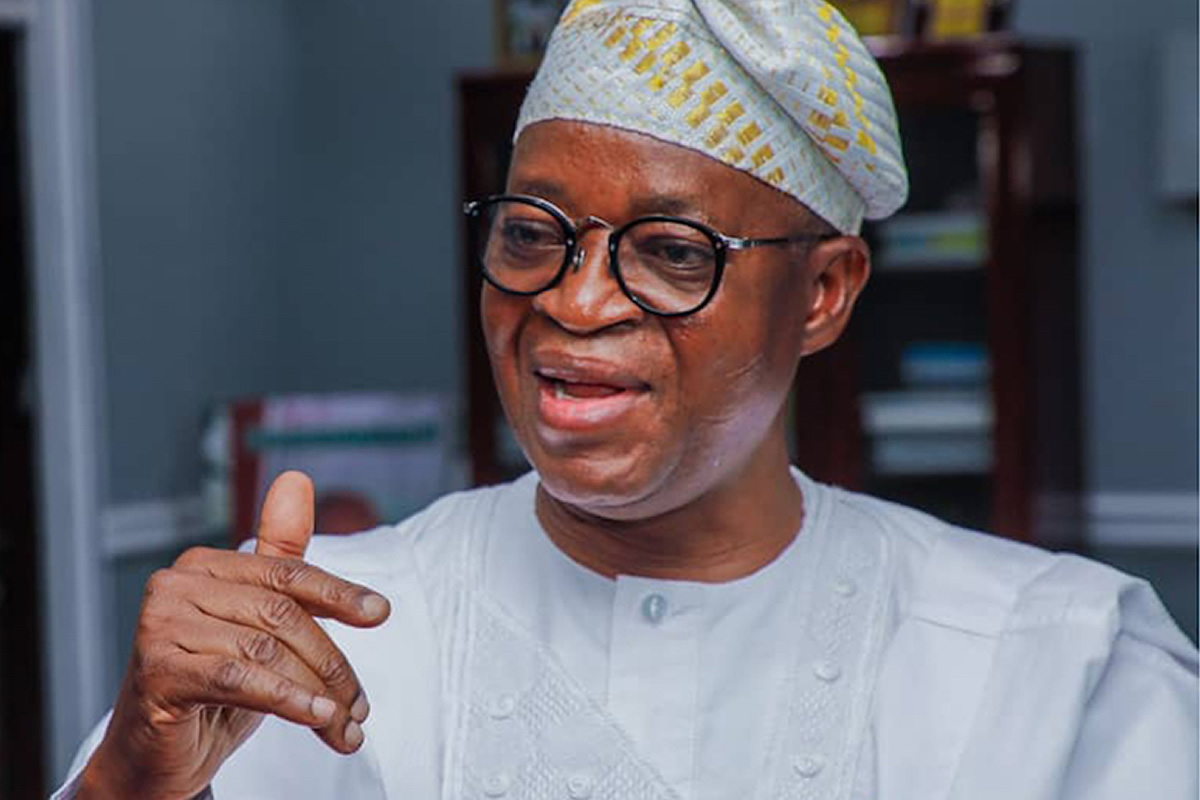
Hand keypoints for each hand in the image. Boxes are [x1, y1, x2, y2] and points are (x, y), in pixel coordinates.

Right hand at [77, 471, 390, 799]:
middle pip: (280, 614)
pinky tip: (317, 717)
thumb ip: (281, 559)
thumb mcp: (257, 622)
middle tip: (360, 706)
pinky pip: (238, 678)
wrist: (155, 752)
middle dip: (330, 663)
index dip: (339, 594)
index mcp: (204, 564)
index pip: (286, 573)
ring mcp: (160, 626)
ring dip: (317, 692)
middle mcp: (176, 585)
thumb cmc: (213, 684)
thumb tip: (296, 480)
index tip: (382, 613)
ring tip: (344, 726)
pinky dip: (287, 699)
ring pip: (266, 650)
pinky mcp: (157, 671)